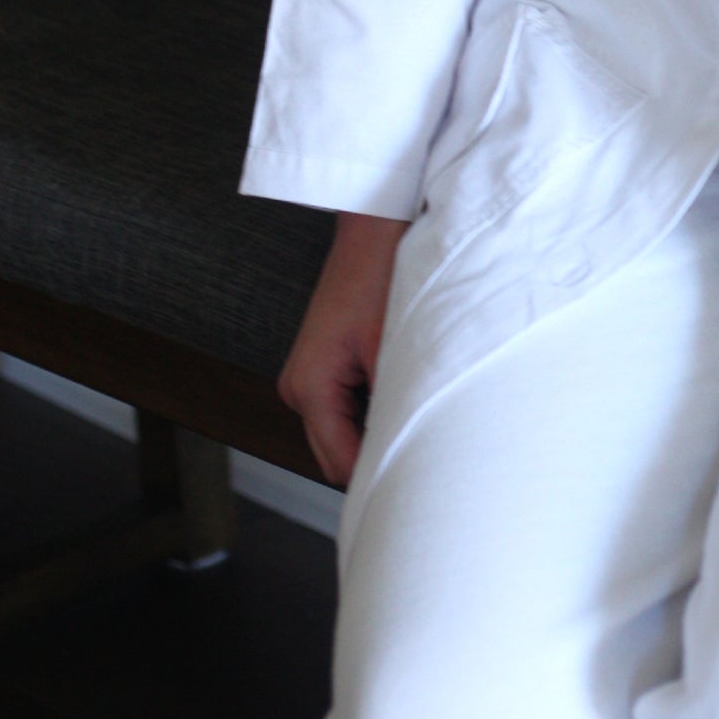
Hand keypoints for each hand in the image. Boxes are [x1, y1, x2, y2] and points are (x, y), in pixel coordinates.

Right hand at [277, 211, 409, 487]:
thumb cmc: (381, 275)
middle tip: (421, 464)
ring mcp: (304, 378)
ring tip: (413, 424)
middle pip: (334, 456)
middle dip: (373, 458)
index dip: (378, 477)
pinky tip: (396, 399)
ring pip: (337, 435)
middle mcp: (297, 388)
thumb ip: (393, 408)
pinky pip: (341, 410)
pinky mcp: (318, 367)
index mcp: (310, 388)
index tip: (412, 490)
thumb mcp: (393, 350)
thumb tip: (407, 451)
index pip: (340, 463)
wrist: (374, 228)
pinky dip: (367, 413)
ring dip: (371, 434)